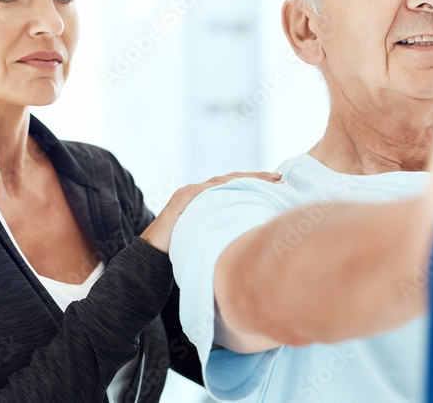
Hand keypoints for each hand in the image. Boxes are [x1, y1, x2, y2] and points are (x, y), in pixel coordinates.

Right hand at [140, 171, 282, 252]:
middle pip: (233, 179)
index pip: (235, 185)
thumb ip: (224, 228)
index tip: (279, 182)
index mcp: (206, 197)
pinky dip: (225, 187)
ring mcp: (190, 192)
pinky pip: (208, 189)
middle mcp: (199, 190)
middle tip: (281, 177)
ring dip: (248, 179)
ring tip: (269, 180)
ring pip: (224, 181)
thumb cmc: (180, 249)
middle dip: (258, 177)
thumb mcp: (208, 235)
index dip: (257, 182)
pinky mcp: (183, 198)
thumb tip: (251, 236)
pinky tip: (243, 186)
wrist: (151, 255)